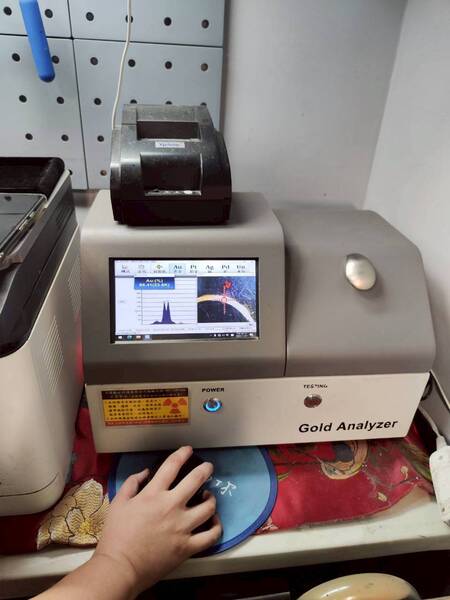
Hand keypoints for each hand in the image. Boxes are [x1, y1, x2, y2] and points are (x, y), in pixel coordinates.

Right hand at [93, 446, 220, 595]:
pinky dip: (216, 526)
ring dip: (211, 498)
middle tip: (208, 467)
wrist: (120, 567)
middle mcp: (171, 507)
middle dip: (205, 469)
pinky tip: (213, 520)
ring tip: (209, 496)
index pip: (172, 465)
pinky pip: (210, 535)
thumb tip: (145, 472)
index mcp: (153, 494)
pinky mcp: (187, 547)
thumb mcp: (118, 503)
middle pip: (196, 480)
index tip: (188, 450)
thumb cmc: (116, 536)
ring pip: (208, 507)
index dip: (182, 453)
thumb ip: (131, 483)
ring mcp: (182, 527)